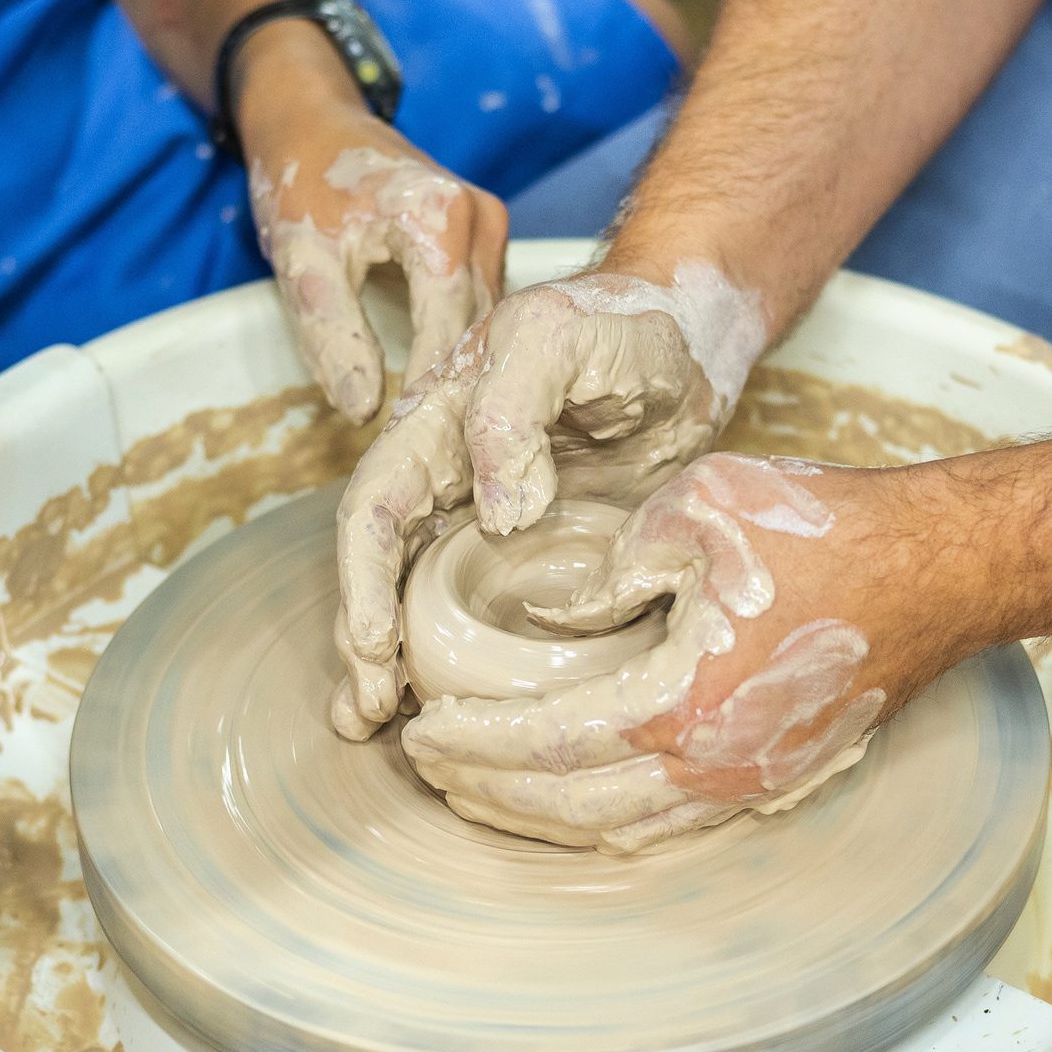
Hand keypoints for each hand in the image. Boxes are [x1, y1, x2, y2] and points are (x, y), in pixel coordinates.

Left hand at [239, 27, 506, 423]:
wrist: (312, 118)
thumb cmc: (300, 177)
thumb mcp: (301, 258)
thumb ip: (331, 333)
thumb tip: (361, 410)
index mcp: (440, 221)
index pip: (447, 331)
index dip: (430, 396)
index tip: (415, 458)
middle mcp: (481, 221)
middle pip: (478, 330)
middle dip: (453, 393)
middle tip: (433, 469)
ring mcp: (490, 228)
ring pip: (485, 323)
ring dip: (464, 376)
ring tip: (442, 444)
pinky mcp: (483, 238)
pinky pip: (479, 306)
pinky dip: (460, 347)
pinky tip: (443, 394)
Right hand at [328, 260, 769, 737]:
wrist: (690, 343)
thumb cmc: (622, 326)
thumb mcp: (561, 340)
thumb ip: (513, 411)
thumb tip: (493, 514)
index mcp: (436, 426)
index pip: (375, 509)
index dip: (363, 579)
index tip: (373, 644)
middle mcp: (448, 479)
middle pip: (381, 569)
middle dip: (361, 642)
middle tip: (368, 712)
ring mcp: (489, 522)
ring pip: (419, 598)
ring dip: (390, 662)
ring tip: (373, 725)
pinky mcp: (536, 556)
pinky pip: (484, 611)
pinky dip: (460, 658)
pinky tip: (451, 704)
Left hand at [400, 453, 968, 849]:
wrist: (943, 570)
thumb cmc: (828, 530)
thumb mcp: (696, 509)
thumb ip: (610, 564)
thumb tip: (556, 610)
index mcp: (680, 704)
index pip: (546, 746)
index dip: (473, 743)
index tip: (419, 725)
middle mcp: (712, 768)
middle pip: (570, 808)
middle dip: (487, 792)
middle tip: (428, 765)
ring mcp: (748, 785)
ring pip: (618, 830)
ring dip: (541, 816)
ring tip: (480, 787)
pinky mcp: (775, 780)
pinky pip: (669, 824)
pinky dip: (604, 819)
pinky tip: (573, 796)